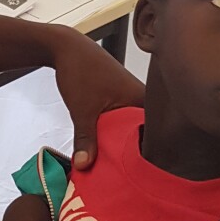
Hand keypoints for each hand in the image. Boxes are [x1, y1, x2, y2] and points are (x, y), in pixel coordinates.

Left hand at [50, 30, 143, 169]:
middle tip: (127, 174)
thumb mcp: (82, 110)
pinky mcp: (118, 98)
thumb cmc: (80, 70)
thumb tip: (85, 165)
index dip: (148, 152)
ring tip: (117, 165)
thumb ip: (85, 139)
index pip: (154, 132)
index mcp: (142, 99)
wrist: (65, 47)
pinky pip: (119, 120)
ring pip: (128, 127)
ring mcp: (130, 97)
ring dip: (119, 142)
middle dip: (132, 151)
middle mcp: (141, 98)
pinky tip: (106, 147)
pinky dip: (112, 132)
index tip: (142, 171)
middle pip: (141, 132)